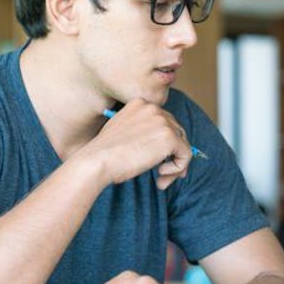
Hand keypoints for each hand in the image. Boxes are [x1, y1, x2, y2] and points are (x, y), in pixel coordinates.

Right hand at [77, 99, 191, 189]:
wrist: (97, 160)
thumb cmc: (105, 154)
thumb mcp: (123, 133)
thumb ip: (143, 133)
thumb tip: (166, 149)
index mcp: (140, 104)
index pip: (164, 122)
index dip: (166, 143)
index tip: (159, 160)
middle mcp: (154, 108)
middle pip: (177, 132)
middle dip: (173, 155)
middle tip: (163, 174)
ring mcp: (163, 122)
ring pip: (183, 145)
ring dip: (175, 165)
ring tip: (161, 180)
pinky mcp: (170, 138)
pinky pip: (186, 155)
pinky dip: (177, 169)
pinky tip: (160, 176)